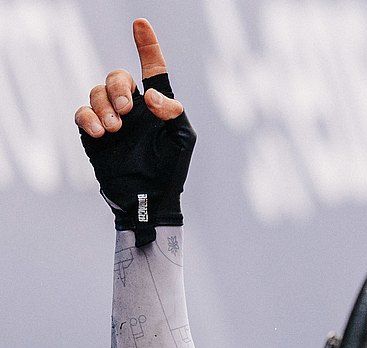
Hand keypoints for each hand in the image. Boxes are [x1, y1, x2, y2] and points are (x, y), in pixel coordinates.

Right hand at [75, 19, 194, 245]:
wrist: (149, 199)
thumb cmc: (171, 169)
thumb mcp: (182, 140)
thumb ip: (172, 113)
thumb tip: (152, 96)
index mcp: (157, 105)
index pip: (152, 69)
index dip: (147, 46)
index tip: (140, 24)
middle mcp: (133, 108)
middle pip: (116, 76)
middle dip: (118, 87)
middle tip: (126, 110)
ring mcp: (111, 119)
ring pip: (96, 92)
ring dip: (104, 106)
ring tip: (115, 129)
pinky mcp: (93, 134)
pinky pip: (81, 112)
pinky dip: (87, 118)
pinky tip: (99, 133)